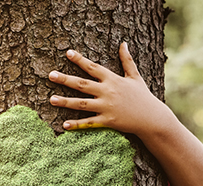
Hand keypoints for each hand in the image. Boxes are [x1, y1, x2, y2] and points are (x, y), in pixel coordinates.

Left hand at [48, 42, 173, 138]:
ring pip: (82, 104)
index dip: (80, 60)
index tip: (68, 53)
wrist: (152, 118)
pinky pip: (89, 123)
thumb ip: (127, 60)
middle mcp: (108, 92)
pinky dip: (77, 124)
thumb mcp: (135, 76)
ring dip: (66, 102)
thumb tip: (123, 43)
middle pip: (82, 84)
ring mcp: (107, 107)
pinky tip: (64, 125)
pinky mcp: (108, 121)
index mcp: (113, 80)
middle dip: (65, 79)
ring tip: (51, 99)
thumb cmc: (143, 96)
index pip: (93, 67)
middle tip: (50, 75)